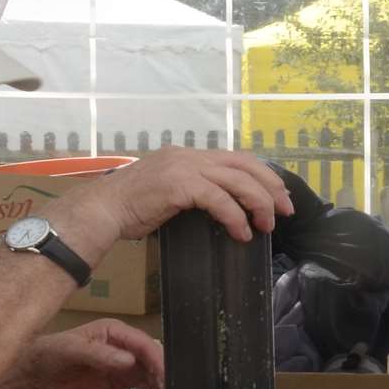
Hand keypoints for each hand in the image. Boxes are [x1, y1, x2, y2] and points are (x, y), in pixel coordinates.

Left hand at [24, 321, 165, 388]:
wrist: (40, 373)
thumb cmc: (53, 355)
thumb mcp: (73, 351)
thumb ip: (100, 355)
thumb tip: (129, 361)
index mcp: (115, 332)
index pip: (142, 344)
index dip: (156, 358)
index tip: (167, 374)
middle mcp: (124, 346)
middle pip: (151, 357)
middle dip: (164, 372)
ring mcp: (124, 364)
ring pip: (151, 372)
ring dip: (162, 383)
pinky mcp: (122, 379)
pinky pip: (143, 384)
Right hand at [53, 147, 291, 251]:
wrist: (102, 210)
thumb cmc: (130, 208)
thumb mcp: (168, 193)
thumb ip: (194, 191)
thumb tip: (221, 207)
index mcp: (188, 155)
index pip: (236, 158)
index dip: (262, 176)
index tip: (279, 197)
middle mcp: (189, 156)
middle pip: (245, 165)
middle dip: (270, 187)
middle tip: (285, 211)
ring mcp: (184, 167)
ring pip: (237, 181)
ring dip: (258, 204)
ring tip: (266, 226)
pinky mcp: (180, 185)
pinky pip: (219, 200)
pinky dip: (235, 217)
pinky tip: (241, 233)